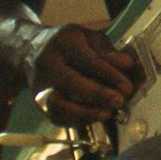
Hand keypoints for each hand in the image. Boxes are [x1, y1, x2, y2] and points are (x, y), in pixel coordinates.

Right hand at [24, 24, 140, 126]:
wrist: (33, 49)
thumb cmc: (71, 44)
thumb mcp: (90, 39)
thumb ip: (108, 52)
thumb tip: (127, 64)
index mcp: (64, 41)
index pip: (87, 59)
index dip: (109, 74)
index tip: (127, 87)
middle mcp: (47, 61)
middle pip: (71, 81)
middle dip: (98, 94)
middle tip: (118, 101)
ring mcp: (39, 83)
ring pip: (58, 104)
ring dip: (85, 112)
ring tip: (106, 114)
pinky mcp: (37, 101)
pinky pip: (56, 117)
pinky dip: (77, 121)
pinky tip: (95, 117)